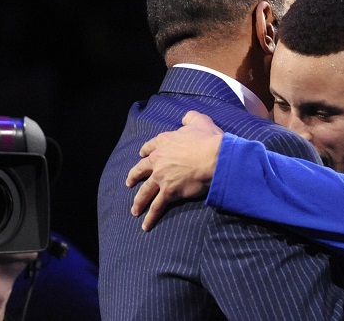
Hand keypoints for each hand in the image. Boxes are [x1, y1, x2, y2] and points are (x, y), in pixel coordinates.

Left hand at [126, 110, 223, 230]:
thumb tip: (184, 118)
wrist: (214, 158)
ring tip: (134, 210)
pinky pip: (157, 206)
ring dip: (138, 201)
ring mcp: (161, 177)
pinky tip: (145, 225)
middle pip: (141, 170)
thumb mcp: (200, 121)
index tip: (142, 156)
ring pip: (145, 191)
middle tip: (129, 182)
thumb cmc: (208, 140)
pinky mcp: (169, 192)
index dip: (145, 152)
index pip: (150, 147)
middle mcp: (159, 159)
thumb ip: (190, 118)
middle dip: (134, 177)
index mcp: (165, 142)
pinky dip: (150, 217)